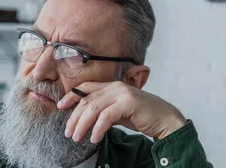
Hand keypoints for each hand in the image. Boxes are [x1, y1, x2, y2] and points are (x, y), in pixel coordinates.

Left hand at [57, 81, 185, 143]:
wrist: (165, 120)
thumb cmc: (142, 117)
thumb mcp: (118, 112)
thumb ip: (103, 111)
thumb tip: (85, 119)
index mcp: (112, 86)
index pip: (86, 88)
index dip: (71, 96)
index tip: (60, 106)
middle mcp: (116, 87)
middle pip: (86, 100)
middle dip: (74, 118)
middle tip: (68, 132)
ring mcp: (122, 93)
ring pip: (93, 108)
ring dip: (82, 125)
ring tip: (76, 137)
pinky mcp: (129, 102)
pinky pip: (106, 117)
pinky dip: (98, 129)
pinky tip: (94, 139)